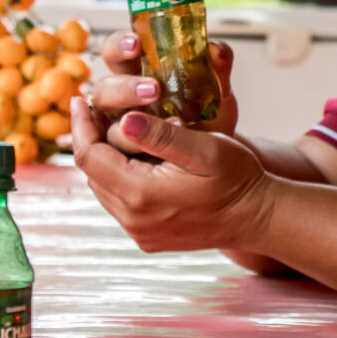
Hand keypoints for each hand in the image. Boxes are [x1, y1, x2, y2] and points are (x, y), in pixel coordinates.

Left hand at [70, 96, 275, 253]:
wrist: (257, 217)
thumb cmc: (236, 178)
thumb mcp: (204, 148)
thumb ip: (162, 135)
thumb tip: (124, 119)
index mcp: (141, 194)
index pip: (89, 157)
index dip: (81, 126)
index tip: (79, 100)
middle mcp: (133, 219)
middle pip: (92, 173)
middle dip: (92, 139)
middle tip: (97, 110)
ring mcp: (139, 232)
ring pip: (103, 188)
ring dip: (105, 160)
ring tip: (115, 131)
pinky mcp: (147, 237)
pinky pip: (119, 203)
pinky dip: (119, 178)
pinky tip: (135, 160)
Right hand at [87, 33, 239, 152]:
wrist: (219, 155)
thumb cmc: (208, 115)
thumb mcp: (217, 91)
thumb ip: (217, 69)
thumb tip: (217, 49)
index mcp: (136, 72)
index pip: (114, 53)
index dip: (119, 47)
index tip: (136, 43)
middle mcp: (122, 101)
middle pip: (103, 90)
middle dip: (123, 88)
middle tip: (153, 89)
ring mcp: (122, 132)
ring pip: (106, 128)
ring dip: (130, 125)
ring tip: (171, 122)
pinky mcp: (127, 158)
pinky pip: (114, 159)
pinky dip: (130, 154)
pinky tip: (155, 152)